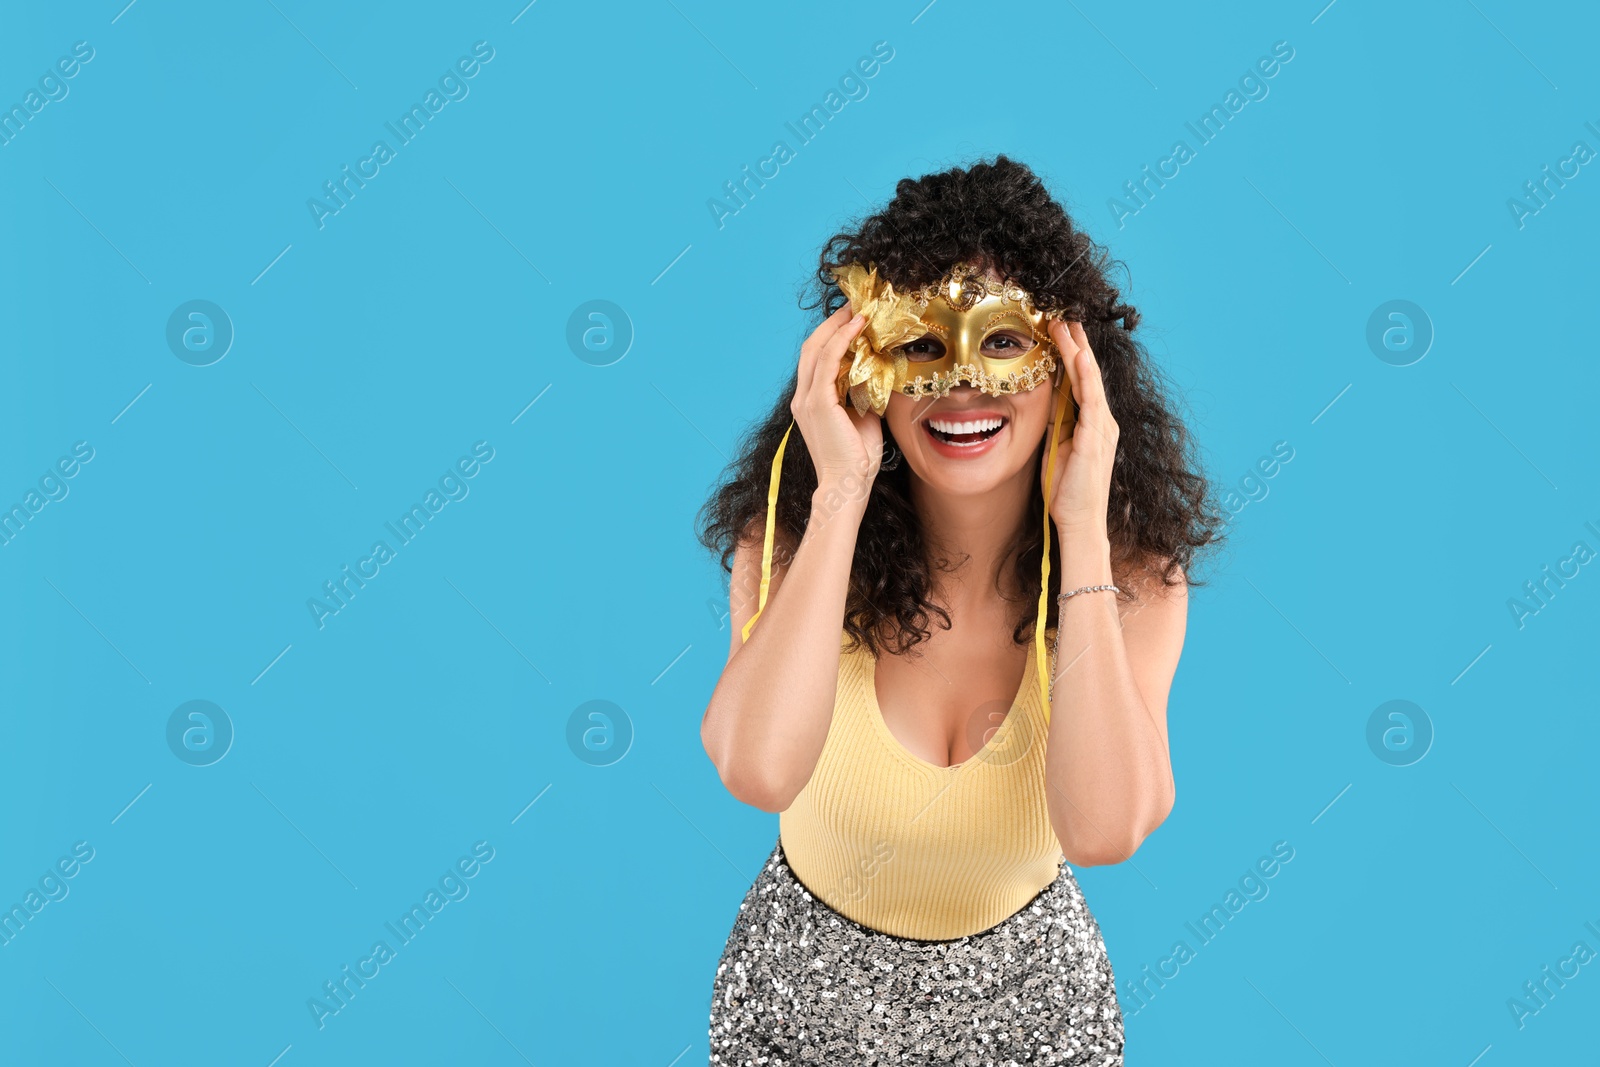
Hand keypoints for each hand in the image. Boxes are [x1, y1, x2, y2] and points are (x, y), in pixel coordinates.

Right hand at [793, 304, 882, 489]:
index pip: (816, 358)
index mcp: (810, 402)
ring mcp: (807, 399)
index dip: (831, 334)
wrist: (847, 484)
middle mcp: (802, 397)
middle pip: (811, 346)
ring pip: (817, 348)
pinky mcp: (818, 402)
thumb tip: (877, 371)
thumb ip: (862, 393)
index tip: (852, 318)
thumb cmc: (857, 458)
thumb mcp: (862, 417)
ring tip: (858, 308)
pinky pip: (829, 360)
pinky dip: (842, 339)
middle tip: (855, 304)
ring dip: (838, 325)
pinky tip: (858, 327)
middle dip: (832, 322)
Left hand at [1040, 319, 1116, 542]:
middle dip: (1076, 343)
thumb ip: (1055, 423)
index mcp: (1092, 422)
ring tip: (1066, 325)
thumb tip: (1044, 399)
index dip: (1070, 354)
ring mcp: (1102, 427)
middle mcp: (1102, 420)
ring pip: (1090, 379)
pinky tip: (1078, 356)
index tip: (1058, 330)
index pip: (1081, 380)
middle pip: (1088, 373)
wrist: (1079, 520)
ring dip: (1078, 350)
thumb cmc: (1067, 489)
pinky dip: (1085, 376)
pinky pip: (1091, 400)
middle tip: (1063, 315)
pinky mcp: (1096, 437)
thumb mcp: (1056, 447)